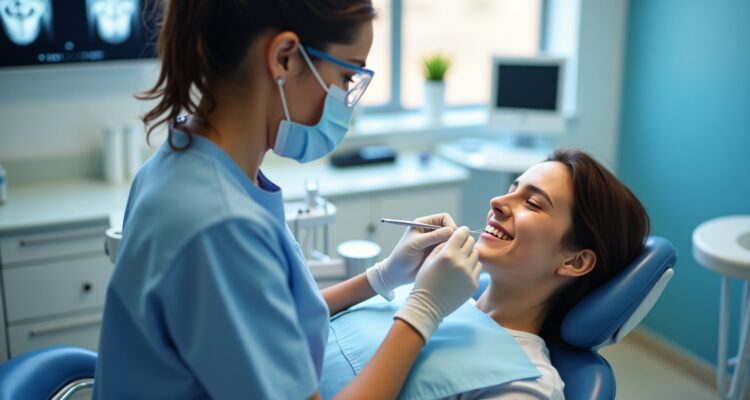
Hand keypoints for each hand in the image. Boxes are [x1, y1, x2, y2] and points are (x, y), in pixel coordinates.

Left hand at [366, 213, 456, 299]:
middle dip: (453, 237)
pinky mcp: (438, 253)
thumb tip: (451, 230)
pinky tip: (446, 260)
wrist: (398, 274)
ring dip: (451, 246)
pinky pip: (449, 250)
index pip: (444, 218)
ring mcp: (435, 243)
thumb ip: (433, 236)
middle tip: (451, 247)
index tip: (451, 235)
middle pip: (450, 229)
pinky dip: (450, 253)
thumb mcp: (417, 244)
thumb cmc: (402, 256)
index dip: (450, 225)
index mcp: (423, 224)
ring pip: (451, 240)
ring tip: (446, 255)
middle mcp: (431, 232)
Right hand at [393, 226, 481, 341]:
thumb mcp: (429, 259)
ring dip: (469, 254)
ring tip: (460, 260)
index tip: (460, 232)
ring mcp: (469, 274)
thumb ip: (443, 245)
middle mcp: (460, 262)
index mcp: (447, 254)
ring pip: (476, 254)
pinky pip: (478, 268)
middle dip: (465, 241)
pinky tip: (462, 272)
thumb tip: (455, 235)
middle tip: (460, 246)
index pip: (461, 233)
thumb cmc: (425, 281)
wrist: (428, 306)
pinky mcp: (474, 284)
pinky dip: (472, 267)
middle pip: (471, 242)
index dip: (461, 231)